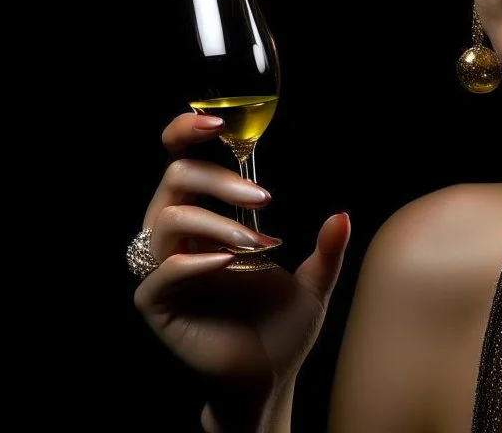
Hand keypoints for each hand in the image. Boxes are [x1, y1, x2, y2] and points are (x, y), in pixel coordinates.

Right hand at [133, 112, 350, 409]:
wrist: (271, 379)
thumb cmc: (283, 328)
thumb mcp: (316, 282)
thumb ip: (327, 249)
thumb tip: (342, 215)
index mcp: (208, 221)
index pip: (183, 163)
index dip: (186, 134)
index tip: (216, 122)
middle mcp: (180, 239)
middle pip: (175, 180)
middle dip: (220, 181)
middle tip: (263, 198)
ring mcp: (166, 271)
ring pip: (167, 220)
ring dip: (217, 223)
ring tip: (258, 244)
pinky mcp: (160, 305)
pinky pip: (159, 274)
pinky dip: (192, 262)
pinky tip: (227, 263)